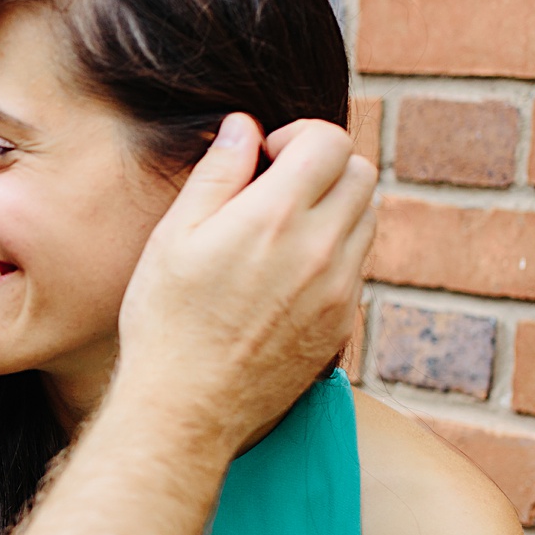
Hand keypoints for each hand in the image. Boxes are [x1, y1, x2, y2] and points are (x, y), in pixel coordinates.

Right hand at [115, 113, 375, 453]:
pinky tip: (286, 274)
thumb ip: (217, 172)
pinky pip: (357, 265)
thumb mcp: (174, 235)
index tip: (267, 156)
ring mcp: (339, 289)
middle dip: (323, 167)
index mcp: (276, 216)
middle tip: (278, 187)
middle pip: (361, 173)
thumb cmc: (167, 320)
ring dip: (335, 208)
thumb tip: (244, 127)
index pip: (331, 141)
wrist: (187, 407)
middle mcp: (320, 248)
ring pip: (367, 218)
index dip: (299, 136)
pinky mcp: (342, 322)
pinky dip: (334, 252)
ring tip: (283, 230)